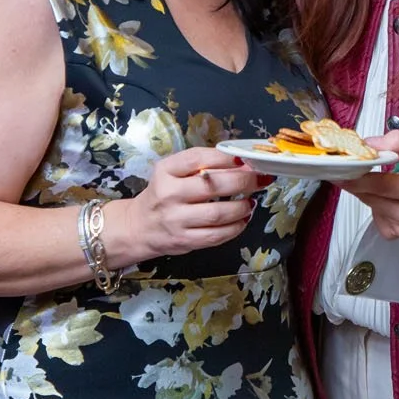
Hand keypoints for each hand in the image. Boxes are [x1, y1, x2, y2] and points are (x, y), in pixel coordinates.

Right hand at [115, 147, 259, 260]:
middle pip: (213, 185)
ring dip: (242, 207)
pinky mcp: (184, 241)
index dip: (226, 158)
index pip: (198, 159)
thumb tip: (245, 164)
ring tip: (251, 202)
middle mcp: (168, 194)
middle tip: (260, 179)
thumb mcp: (174, 172)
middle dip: (244, 181)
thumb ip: (205, 165)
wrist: (138, 227)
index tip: (245, 159)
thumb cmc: (163, 194)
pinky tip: (242, 219)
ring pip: (218, 213)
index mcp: (165, 170)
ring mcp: (176, 220)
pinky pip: (216, 235)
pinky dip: (236, 227)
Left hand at [341, 131, 398, 244]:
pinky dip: (374, 203)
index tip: (344, 164)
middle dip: (354, 180)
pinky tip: (386, 197)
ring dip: (365, 190)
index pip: (382, 183)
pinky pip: (373, 215)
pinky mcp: (394, 234)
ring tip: (374, 180)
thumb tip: (370, 144)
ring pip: (368, 204)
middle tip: (342, 168)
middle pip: (370, 195)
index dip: (360, 173)